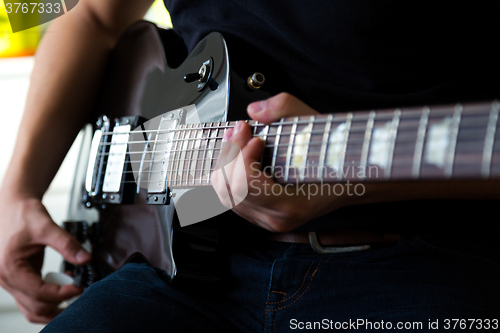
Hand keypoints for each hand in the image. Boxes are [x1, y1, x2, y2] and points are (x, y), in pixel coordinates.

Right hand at [0, 193, 90, 322]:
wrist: (11, 206)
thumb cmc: (22, 214)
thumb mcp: (46, 226)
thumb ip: (67, 243)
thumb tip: (86, 259)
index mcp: (10, 267)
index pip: (39, 293)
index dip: (63, 293)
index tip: (81, 285)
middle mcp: (6, 279)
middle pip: (35, 307)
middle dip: (60, 303)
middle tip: (82, 291)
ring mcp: (10, 281)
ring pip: (31, 308)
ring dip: (54, 308)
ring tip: (75, 295)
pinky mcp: (18, 279)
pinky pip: (31, 299)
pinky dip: (48, 300)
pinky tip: (65, 286)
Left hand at [212, 93, 346, 231]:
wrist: (352, 181)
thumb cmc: (337, 158)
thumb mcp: (315, 126)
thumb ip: (284, 109)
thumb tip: (255, 110)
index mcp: (289, 205)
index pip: (246, 184)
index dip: (242, 155)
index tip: (254, 135)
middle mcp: (276, 218)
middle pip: (229, 190)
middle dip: (229, 155)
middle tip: (239, 131)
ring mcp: (267, 220)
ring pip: (226, 196)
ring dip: (226, 164)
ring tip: (236, 139)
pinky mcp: (262, 215)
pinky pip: (233, 198)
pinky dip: (229, 175)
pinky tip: (237, 156)